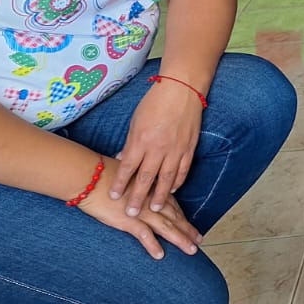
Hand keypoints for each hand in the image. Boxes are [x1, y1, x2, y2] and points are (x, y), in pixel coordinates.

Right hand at [79, 157, 202, 259]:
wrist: (89, 176)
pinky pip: (143, 235)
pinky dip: (152, 246)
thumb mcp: (129, 177)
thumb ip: (138, 185)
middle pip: (175, 218)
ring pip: (166, 227)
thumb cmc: (105, 175)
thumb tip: (139, 188)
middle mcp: (151, 201)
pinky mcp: (127, 220)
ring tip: (191, 250)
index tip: (191, 226)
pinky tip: (160, 255)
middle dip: (188, 230)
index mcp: (152, 190)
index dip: (183, 217)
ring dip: (180, 239)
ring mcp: (141, 211)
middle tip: (199, 240)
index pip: (173, 206)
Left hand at [111, 79, 203, 217]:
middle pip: (146, 178)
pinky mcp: (189, 147)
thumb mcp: (135, 122)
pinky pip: (183, 169)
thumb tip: (124, 161)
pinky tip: (173, 190)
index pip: (128, 168)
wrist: (182, 89)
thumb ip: (131, 144)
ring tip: (154, 209)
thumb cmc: (155, 102)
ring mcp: (175, 149)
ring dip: (159, 196)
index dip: (120, 184)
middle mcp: (158, 148)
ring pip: (167, 178)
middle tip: (132, 214)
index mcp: (141, 140)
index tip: (114, 197)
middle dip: (138, 198)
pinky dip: (178, 181)